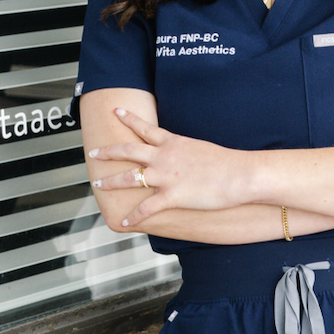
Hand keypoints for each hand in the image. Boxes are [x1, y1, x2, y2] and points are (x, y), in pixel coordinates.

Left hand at [88, 108, 246, 224]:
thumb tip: (182, 155)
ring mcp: (166, 176)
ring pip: (129, 177)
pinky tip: (123, 221)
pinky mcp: (172, 196)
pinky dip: (133, 216)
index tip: (115, 111)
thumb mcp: (201, 149)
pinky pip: (146, 208)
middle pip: (128, 150)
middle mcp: (164, 156)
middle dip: (107, 152)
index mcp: (173, 143)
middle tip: (93, 153)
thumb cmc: (227, 163)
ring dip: (111, 182)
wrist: (240, 174)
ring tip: (98, 185)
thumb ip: (186, 151)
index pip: (145, 127)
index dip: (128, 118)